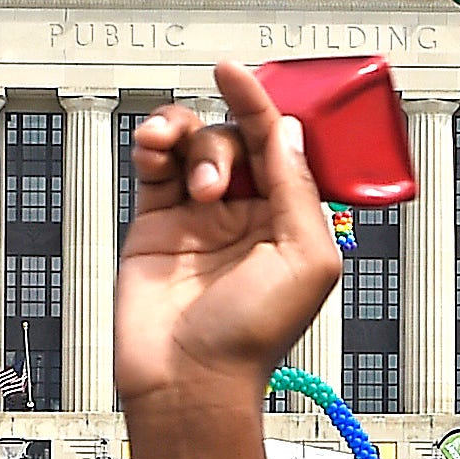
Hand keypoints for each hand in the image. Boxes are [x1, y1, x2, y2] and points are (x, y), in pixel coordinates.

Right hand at [114, 61, 343, 411]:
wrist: (188, 382)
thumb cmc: (252, 338)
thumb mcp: (306, 258)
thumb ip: (299, 189)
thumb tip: (289, 132)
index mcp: (290, 219)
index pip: (282, 145)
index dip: (265, 106)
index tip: (241, 77)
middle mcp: (246, 212)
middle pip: (235, 137)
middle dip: (224, 143)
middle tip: (215, 186)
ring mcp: (199, 215)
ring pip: (193, 143)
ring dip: (185, 139)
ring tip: (180, 173)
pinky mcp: (157, 222)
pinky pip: (155, 164)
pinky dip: (153, 145)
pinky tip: (153, 150)